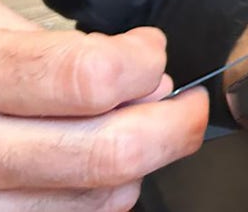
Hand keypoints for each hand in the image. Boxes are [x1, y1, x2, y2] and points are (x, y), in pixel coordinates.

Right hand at [0, 0, 207, 211]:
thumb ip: (62, 53)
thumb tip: (144, 76)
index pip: (88, 79)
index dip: (141, 62)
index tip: (149, 49)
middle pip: (109, 154)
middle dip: (174, 124)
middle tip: (186, 102)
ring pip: (102, 198)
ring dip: (142, 160)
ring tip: (134, 125)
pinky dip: (103, 193)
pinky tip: (93, 162)